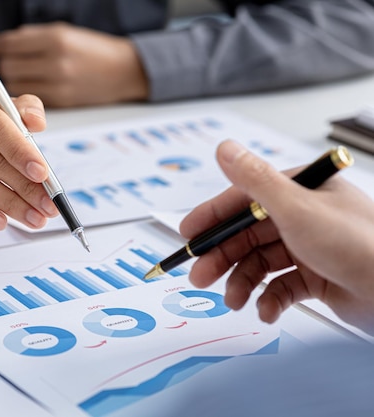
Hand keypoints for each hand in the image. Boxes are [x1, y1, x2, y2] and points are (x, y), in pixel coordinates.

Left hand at [0, 22, 147, 107]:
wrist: (125, 71)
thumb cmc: (92, 50)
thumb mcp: (63, 33)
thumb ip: (32, 39)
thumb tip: (0, 46)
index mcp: (55, 38)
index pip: (11, 43)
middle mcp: (56, 61)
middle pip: (9, 66)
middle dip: (7, 66)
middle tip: (13, 65)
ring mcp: (59, 83)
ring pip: (16, 86)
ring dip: (15, 83)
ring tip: (28, 79)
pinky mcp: (62, 102)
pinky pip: (30, 101)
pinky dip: (27, 96)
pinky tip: (36, 90)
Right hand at [180, 140, 373, 333]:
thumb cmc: (357, 244)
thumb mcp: (296, 207)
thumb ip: (254, 179)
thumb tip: (224, 149)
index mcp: (298, 192)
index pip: (242, 199)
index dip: (211, 218)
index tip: (187, 235)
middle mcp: (302, 217)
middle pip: (247, 235)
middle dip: (221, 258)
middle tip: (200, 277)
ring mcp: (308, 248)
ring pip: (259, 263)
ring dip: (241, 282)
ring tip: (233, 300)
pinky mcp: (316, 277)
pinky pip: (279, 287)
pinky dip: (268, 300)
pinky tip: (266, 310)